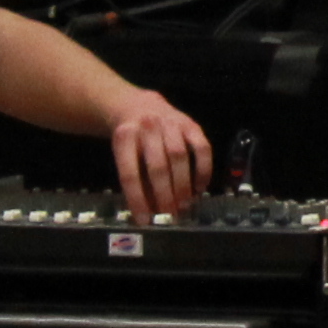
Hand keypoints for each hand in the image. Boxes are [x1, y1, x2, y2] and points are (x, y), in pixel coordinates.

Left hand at [108, 90, 213, 219]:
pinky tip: (200, 187)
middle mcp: (148, 127)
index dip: (137, 199)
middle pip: (157, 166)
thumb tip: (148, 211)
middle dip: (164, 195)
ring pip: (179, 157)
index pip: (130, 174)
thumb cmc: (131, 139)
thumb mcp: (124, 155)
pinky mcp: (191, 124)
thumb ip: (136, 179)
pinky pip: (202, 148)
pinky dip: (203, 169)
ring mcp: (171, 124)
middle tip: (169, 215)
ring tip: (184, 205)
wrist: (140, 106)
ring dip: (183, 185)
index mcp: (124, 138)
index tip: (144, 220)